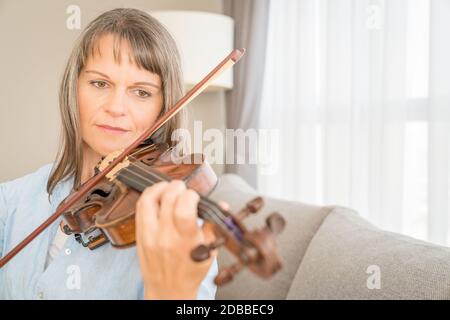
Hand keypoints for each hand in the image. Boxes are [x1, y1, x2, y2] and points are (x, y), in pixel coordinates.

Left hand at [135, 180, 226, 299]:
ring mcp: (150, 235)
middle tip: (183, 189)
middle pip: (167, 198)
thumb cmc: (190, 271)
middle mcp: (166, 237)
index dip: (191, 194)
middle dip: (178, 187)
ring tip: (169, 188)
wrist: (168, 290)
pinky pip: (140, 207)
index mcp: (186, 241)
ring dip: (162, 187)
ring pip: (150, 199)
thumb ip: (213, 225)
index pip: (184, 208)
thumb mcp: (209, 251)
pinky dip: (150, 195)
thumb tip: (221, 205)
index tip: (195, 196)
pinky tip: (158, 195)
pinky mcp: (139, 234)